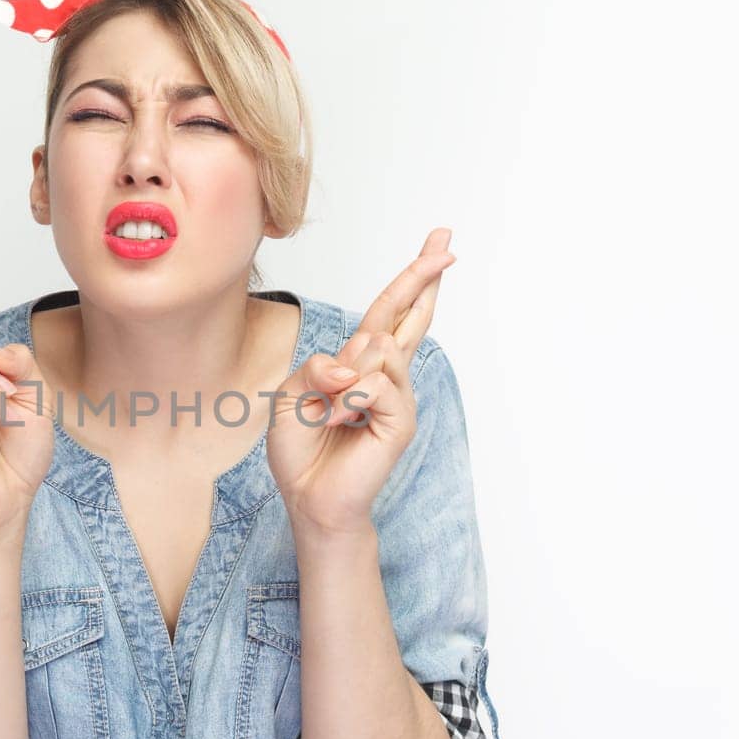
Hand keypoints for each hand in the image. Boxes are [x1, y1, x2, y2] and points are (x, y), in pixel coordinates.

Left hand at [266, 228, 456, 533]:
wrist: (308, 497)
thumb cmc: (301, 448)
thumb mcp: (292, 393)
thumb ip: (319, 366)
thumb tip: (357, 363)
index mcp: (359, 363)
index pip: (389, 312)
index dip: (411, 279)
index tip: (438, 245)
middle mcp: (385, 375)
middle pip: (410, 315)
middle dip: (425, 275)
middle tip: (446, 242)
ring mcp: (397, 397)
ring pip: (380, 350)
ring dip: (344, 379)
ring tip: (331, 413)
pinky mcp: (400, 419)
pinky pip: (376, 385)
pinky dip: (347, 401)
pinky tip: (340, 422)